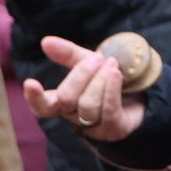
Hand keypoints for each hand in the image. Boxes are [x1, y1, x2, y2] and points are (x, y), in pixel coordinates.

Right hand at [24, 35, 145, 142]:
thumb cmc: (106, 79)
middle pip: (67, 99)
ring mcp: (94, 126)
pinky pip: (108, 110)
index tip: (30, 82)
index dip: (35, 97)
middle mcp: (74, 116)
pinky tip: (116, 74)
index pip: (42, 107)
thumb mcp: (88, 63)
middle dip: (82, 75)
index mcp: (62, 102)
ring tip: (112, 64)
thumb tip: (45, 41)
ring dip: (100, 80)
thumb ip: (68, 54)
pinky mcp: (114, 129)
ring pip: (88, 106)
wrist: (140, 93)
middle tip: (97, 58)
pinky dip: (111, 89)